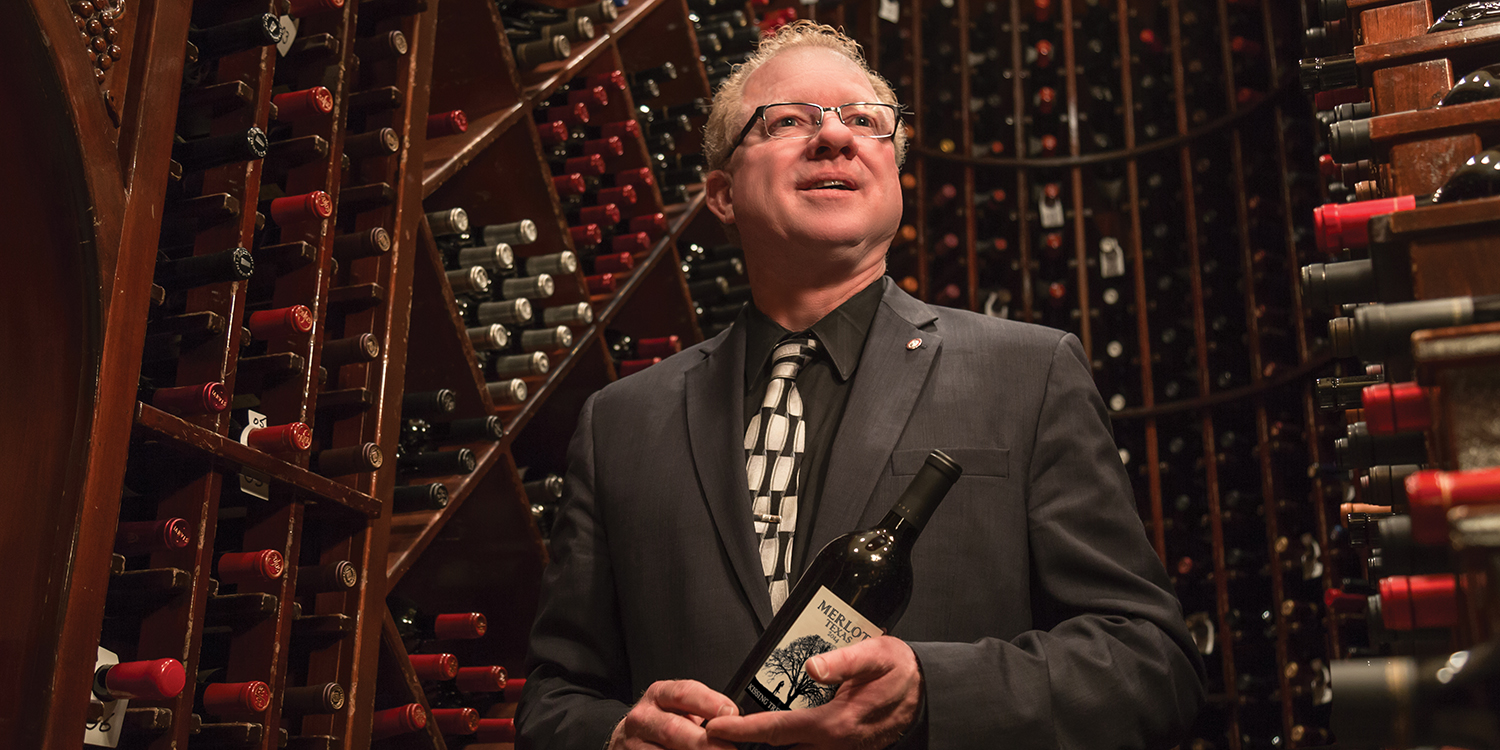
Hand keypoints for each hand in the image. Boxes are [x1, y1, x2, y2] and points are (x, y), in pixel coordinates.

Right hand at [609, 680, 739, 749]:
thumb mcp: (678, 706)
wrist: (629, 738)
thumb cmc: (661, 720)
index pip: (684, 693)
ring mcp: (635, 742)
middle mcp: (644, 717)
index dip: (710, 704)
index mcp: (660, 694)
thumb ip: (704, 707)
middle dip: (705, 743)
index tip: (732, 714)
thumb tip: (735, 720)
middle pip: (675, 729)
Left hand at [703, 636, 922, 749]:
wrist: (927, 694)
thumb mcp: (875, 654)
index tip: (716, 728)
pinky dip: (787, 746)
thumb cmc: (900, 672)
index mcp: (834, 723)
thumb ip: (843, 660)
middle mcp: (834, 745)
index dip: (742, 730)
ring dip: (766, 748)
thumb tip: (812, 664)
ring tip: (741, 736)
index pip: (776, 730)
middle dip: (747, 746)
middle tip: (719, 736)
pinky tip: (773, 738)